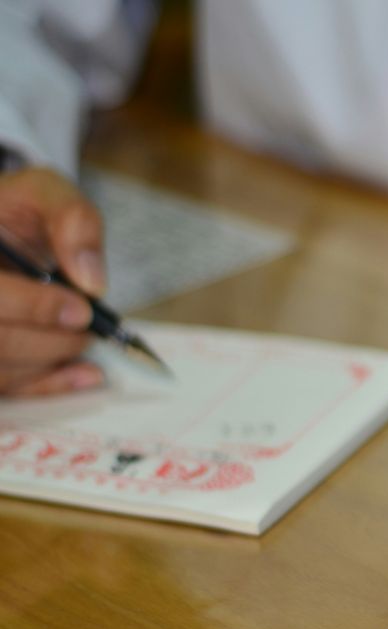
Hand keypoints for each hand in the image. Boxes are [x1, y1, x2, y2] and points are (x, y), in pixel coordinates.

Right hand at [0, 167, 105, 394]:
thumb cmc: (16, 212)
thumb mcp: (43, 193)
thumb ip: (72, 220)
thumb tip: (92, 282)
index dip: (33, 307)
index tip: (80, 309)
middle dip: (50, 339)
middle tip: (85, 328)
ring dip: (51, 361)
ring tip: (80, 339)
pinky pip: (4, 388)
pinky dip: (47, 384)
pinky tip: (86, 375)